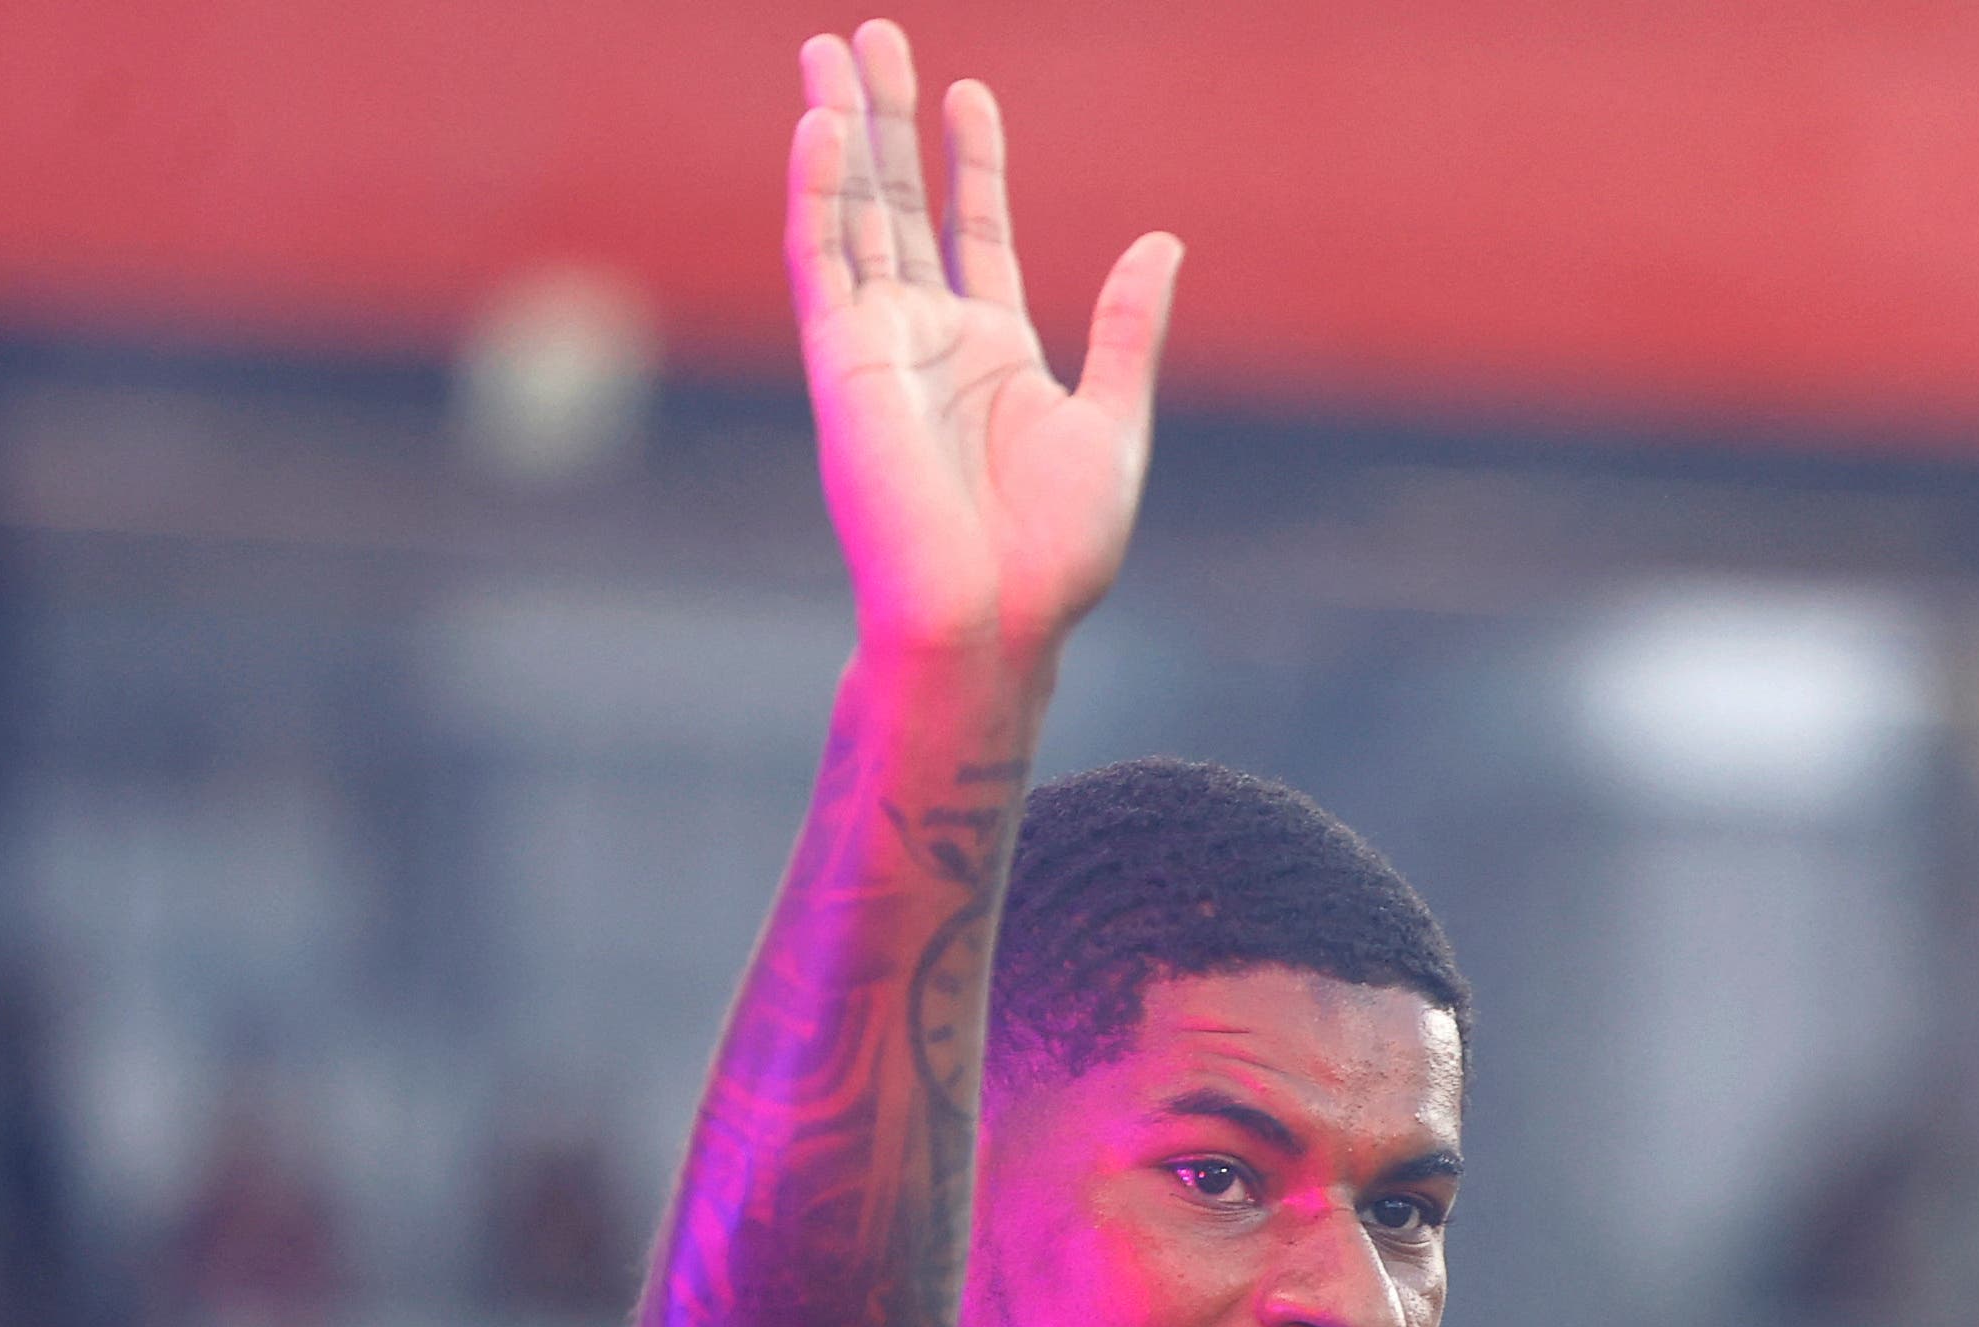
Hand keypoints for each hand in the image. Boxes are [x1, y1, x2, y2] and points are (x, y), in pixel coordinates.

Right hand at [785, 21, 1181, 656]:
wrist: (992, 617)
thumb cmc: (1055, 552)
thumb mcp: (1112, 422)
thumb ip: (1128, 329)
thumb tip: (1163, 244)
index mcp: (995, 355)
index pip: (976, 233)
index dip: (972, 163)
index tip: (970, 94)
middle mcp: (928, 342)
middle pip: (900, 206)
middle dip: (888, 121)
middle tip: (870, 37)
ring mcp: (879, 349)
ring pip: (851, 216)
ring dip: (839, 133)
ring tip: (830, 50)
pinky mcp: (840, 364)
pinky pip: (818, 261)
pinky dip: (815, 192)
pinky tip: (820, 127)